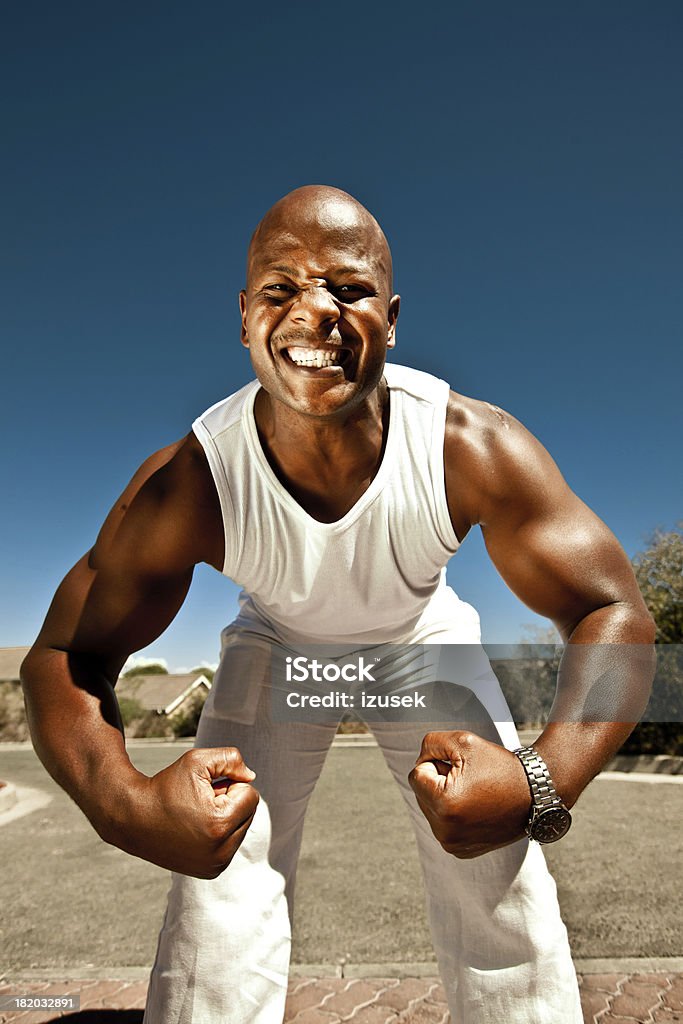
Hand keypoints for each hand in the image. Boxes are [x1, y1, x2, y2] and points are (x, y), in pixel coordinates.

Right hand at [104, 747, 259, 878]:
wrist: (133, 818)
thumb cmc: (165, 786)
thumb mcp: (197, 761)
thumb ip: (231, 760)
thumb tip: (251, 777)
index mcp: (220, 825)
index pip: (251, 795)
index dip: (229, 784)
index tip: (204, 789)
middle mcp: (220, 852)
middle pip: (249, 814)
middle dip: (229, 802)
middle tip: (198, 801)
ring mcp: (215, 865)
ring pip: (241, 829)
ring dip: (225, 817)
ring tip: (195, 815)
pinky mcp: (210, 872)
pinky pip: (230, 844)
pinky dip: (219, 833)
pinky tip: (195, 830)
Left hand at [408, 731, 530, 858]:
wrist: (534, 794)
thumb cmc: (499, 766)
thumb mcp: (463, 741)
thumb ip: (430, 743)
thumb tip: (419, 762)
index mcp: (444, 805)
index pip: (416, 775)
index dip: (437, 762)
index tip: (461, 765)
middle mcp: (446, 832)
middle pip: (421, 794)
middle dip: (439, 781)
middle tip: (471, 779)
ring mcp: (453, 845)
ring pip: (430, 809)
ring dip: (445, 797)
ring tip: (475, 793)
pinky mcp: (460, 851)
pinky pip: (442, 824)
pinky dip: (453, 814)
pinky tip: (476, 808)